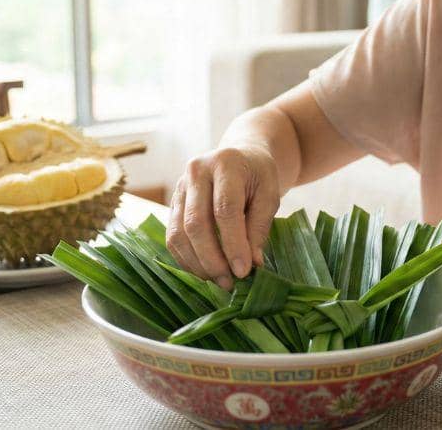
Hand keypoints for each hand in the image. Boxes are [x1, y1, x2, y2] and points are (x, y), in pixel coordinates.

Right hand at [166, 145, 279, 290]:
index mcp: (225, 163)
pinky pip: (173, 237)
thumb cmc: (259, 177)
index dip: (233, 244)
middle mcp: (196, 172)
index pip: (225, 209)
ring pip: (179, 233)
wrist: (241, 158)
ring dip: (197, 264)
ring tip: (219, 281)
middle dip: (212, 259)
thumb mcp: (269, 195)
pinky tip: (205, 272)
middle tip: (229, 282)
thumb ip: (260, 227)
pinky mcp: (172, 203)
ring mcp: (179, 187)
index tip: (243, 271)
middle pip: (196, 223)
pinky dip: (187, 260)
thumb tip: (252, 263)